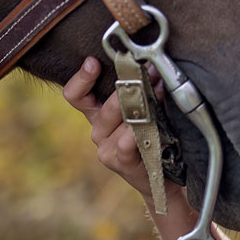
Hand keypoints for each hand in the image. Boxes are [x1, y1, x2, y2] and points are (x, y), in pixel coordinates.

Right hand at [63, 56, 170, 199]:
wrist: (162, 177)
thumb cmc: (152, 137)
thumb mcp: (142, 110)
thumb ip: (139, 90)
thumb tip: (150, 64)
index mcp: (98, 113)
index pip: (76, 95)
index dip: (81, 78)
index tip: (93, 62)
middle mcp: (98, 130)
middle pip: (104, 105)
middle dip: (129, 85)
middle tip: (150, 71)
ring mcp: (106, 148)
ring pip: (117, 120)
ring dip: (140, 104)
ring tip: (159, 91)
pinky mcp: (120, 162)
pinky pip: (126, 142)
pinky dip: (138, 131)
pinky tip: (152, 123)